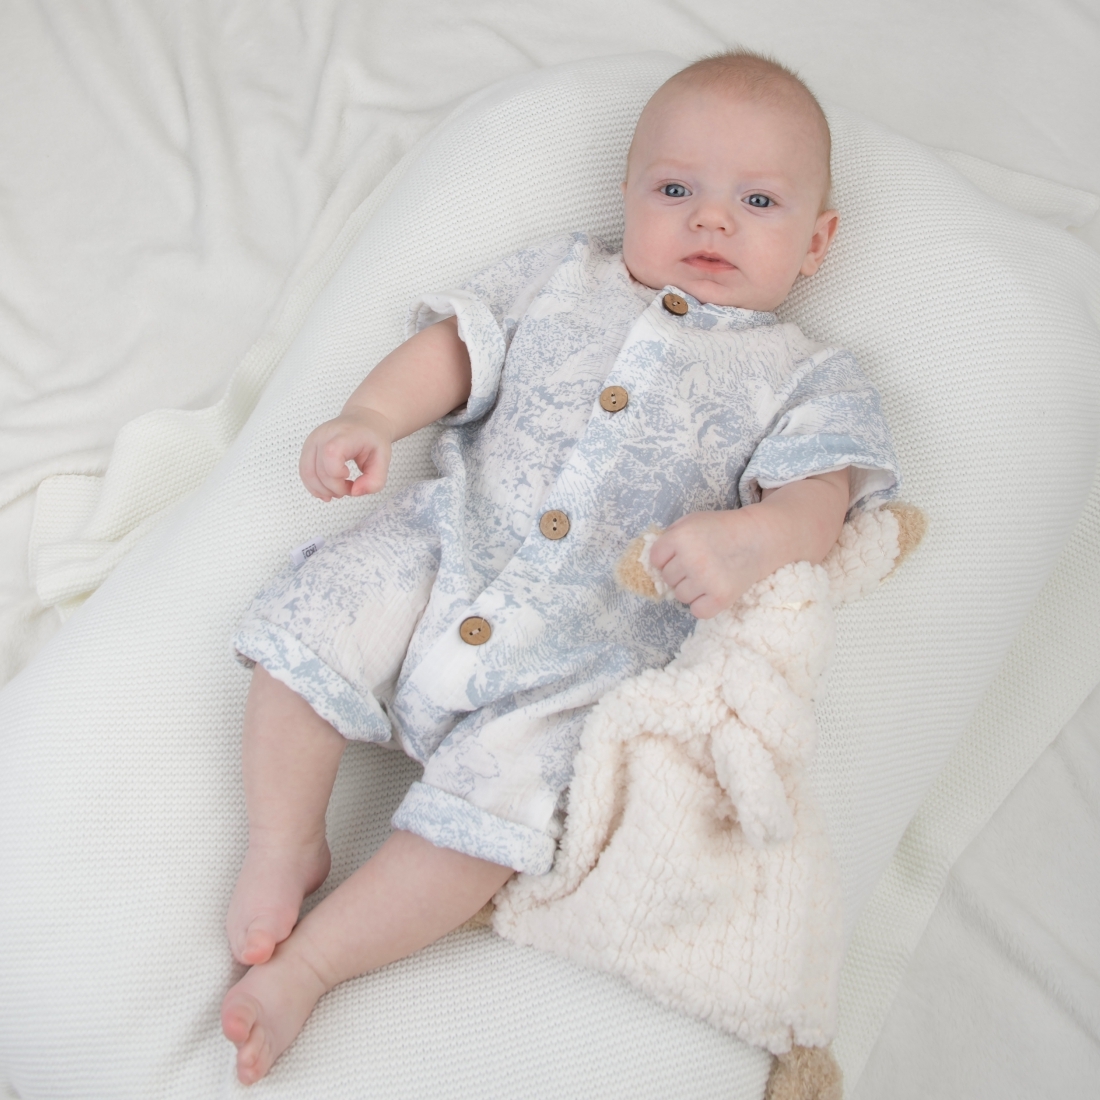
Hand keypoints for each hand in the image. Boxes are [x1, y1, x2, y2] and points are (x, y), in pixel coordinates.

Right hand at [299, 406, 394, 500]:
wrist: (363, 421)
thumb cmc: (372, 439)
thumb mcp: (384, 459)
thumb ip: (375, 480)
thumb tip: (355, 492)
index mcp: (344, 435)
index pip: (330, 456)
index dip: (338, 475)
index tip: (350, 476)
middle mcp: (323, 435)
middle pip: (319, 471)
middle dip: (334, 488)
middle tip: (348, 488)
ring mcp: (312, 441)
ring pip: (307, 473)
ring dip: (322, 490)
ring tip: (337, 491)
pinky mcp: (307, 448)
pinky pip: (304, 471)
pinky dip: (313, 485)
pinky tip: (325, 490)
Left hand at [648, 509, 769, 619]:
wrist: (759, 538)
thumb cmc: (721, 529)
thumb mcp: (691, 522)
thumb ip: (669, 538)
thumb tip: (650, 563)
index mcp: (681, 537)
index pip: (655, 559)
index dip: (667, 558)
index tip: (682, 554)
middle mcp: (692, 559)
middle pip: (667, 579)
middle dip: (680, 572)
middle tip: (701, 562)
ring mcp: (706, 580)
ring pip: (680, 596)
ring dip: (691, 588)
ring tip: (709, 574)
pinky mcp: (721, 598)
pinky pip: (697, 611)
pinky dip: (703, 604)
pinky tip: (713, 590)